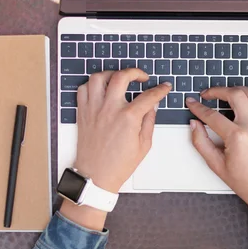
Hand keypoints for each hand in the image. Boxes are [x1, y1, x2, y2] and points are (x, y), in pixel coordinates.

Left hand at [61, 69, 170, 230]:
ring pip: (99, 77)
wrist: (96, 176)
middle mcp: (110, 109)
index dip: (160, 89)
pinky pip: (83, 89)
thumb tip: (152, 105)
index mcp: (128, 118)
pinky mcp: (83, 112)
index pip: (149, 96)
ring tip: (119, 79)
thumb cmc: (119, 164)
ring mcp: (94, 109)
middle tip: (142, 77)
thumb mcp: (144, 145)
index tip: (164, 87)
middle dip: (135, 72)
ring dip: (112, 74)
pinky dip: (93, 84)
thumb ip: (149, 121)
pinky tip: (102, 89)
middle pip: (122, 76)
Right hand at [186, 87, 247, 238]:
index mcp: (238, 138)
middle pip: (235, 94)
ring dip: (237, 89)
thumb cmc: (246, 182)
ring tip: (226, 94)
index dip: (198, 107)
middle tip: (207, 94)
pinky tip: (246, 100)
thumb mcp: (216, 165)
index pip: (212, 115)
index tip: (191, 103)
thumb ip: (201, 142)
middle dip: (218, 90)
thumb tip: (194, 125)